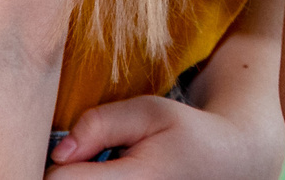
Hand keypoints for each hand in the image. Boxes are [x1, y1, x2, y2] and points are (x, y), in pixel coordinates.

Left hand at [49, 94, 277, 177]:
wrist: (225, 165)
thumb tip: (59, 151)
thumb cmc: (185, 135)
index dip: (60, 161)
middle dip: (68, 175)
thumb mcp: (149, 112)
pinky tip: (111, 179)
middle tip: (90, 159)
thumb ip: (100, 124)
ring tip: (104, 171)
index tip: (77, 147)